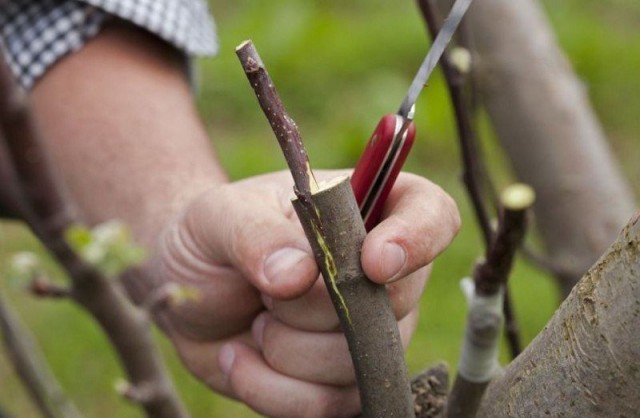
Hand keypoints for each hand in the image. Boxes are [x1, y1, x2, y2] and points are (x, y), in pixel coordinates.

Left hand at [150, 170, 459, 416]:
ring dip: (285, 350)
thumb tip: (298, 275)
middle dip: (313, 308)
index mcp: (365, 210)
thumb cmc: (213, 238)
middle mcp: (379, 275)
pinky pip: (326, 406)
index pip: (432, 215)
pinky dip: (270, 389)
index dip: (417, 239)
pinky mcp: (338, 383)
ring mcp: (366, 333)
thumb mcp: (220, 217)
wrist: (187, 293)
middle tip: (264, 291)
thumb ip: (256, 235)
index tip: (372, 262)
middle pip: (393, 303)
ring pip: (355, 363)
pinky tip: (240, 357)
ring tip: (254, 322)